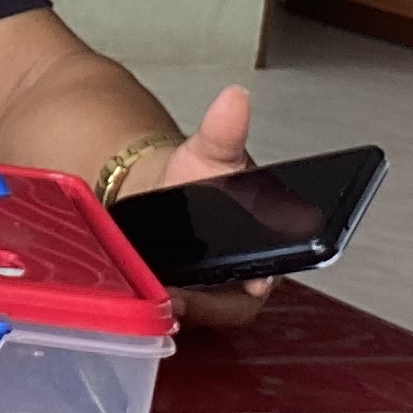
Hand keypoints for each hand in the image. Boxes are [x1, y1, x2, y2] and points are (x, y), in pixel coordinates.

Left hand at [137, 87, 275, 328]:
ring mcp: (211, 295)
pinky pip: (177, 314)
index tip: (250, 281)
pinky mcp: (181, 301)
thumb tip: (235, 98)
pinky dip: (162, 309)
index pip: (269, 276)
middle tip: (180, 297)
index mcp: (263, 248)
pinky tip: (142, 297)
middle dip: (208, 304)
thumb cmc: (199, 176)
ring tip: (159, 299)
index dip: (259, 281)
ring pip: (202, 314)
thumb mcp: (209, 151)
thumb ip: (223, 131)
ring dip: (181, 311)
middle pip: (233, 304)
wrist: (167, 189)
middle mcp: (242, 279)